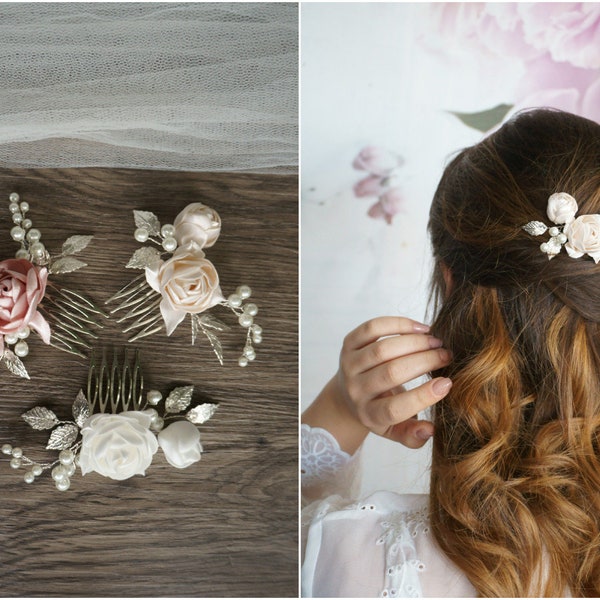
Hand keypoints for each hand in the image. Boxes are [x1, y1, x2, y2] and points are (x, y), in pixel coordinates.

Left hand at [303, 316, 451, 453]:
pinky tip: (419, 329)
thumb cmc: (380, 411)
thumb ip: (412, 436)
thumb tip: (430, 430)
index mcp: (369, 414)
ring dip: (415, 342)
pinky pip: (372, 329)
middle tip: (447, 356)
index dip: (423, 396)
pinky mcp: (348, 344)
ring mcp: (349, 365)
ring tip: (436, 342)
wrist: (346, 395)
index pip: (394, 408)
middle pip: (391, 373)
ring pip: (383, 349)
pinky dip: (398, 324)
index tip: (447, 383)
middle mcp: (356, 390)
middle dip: (425, 361)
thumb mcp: (394, 430)